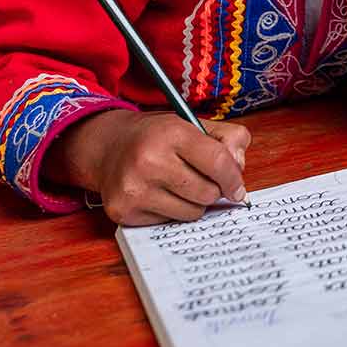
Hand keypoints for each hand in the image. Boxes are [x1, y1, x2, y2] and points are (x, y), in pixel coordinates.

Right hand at [45, 109, 250, 225]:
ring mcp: (134, 188)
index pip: (217, 162)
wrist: (108, 147)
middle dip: (212, 189)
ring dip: (193, 203)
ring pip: (192, 212)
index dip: (234, 178)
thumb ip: (228, 138)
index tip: (237, 188)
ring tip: (179, 186)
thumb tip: (239, 168)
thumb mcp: (193, 123)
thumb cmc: (157, 137)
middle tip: (201, 180)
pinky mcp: (124, 211)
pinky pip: (169, 223)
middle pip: (208, 192)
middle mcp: (149, 160)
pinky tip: (159, 194)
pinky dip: (172, 212)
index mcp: (171, 133)